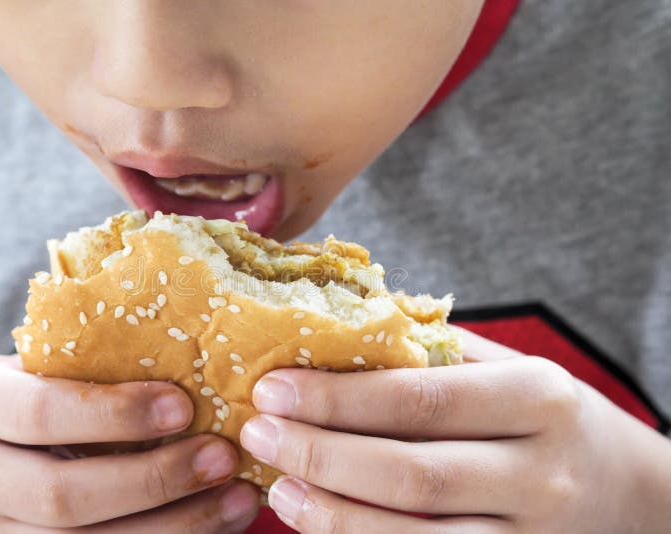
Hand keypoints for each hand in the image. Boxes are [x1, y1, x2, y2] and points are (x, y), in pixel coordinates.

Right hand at [0, 355, 258, 532]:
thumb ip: (102, 366)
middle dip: (153, 480)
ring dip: (173, 527)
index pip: (38, 412)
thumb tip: (209, 365)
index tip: (184, 406)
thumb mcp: (51, 366)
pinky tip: (216, 525)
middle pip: (61, 496)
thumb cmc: (44, 391)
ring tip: (237, 498)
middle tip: (222, 457)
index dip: (114, 413)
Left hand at [240, 328, 670, 532]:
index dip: (339, 398)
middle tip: (257, 433)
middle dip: (323, 453)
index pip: (421, 398)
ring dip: (334, 515)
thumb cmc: (554, 418)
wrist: (638, 497)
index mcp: (537, 397)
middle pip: (412, 472)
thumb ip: (439, 350)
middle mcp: (539, 471)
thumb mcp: (514, 369)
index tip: (273, 387)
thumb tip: (342, 323)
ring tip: (278, 487)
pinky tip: (321, 523)